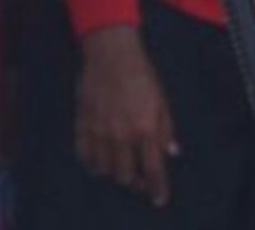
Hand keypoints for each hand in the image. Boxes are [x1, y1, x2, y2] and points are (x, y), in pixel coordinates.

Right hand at [76, 26, 178, 206]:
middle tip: (140, 175)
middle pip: (126, 177)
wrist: (111, 56)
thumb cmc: (142, 74)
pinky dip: (94, 163)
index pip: (153, 169)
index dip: (157, 188)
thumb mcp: (161, 99)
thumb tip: (172, 152)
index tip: (160, 200)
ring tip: (122, 163)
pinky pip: (85, 158)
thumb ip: (166, 128)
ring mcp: (99, 134)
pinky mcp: (82, 128)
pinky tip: (101, 156)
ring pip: (104, 171)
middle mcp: (122, 136)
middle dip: (135, 181)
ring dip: (115, 172)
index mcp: (146, 128)